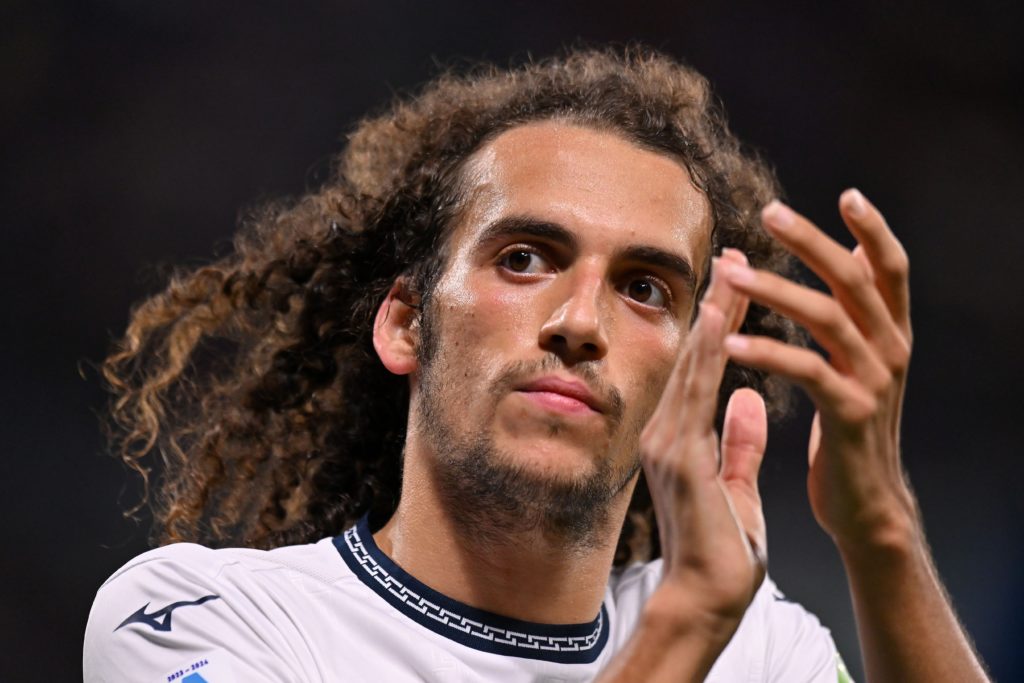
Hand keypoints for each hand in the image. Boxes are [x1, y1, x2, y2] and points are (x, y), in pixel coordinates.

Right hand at [638, 249, 768, 635]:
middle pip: (693, 356)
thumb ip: (740, 440)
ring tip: (731, 271)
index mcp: (680, 440)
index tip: (737, 284)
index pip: (702, 369)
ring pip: (693, 365)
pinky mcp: (680, 457)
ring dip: (713, 317)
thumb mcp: (738, 486)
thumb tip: (751, 399)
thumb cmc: (720, 551)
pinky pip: (697, 394)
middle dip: (716, 305)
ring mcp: (668, 443)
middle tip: (733, 255)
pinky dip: (707, 354)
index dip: (719, 325)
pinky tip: (720, 319)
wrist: (703, 599)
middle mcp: (666, 433)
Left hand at [721, 190, 916, 549]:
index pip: (889, 269)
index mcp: (891, 336)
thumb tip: (852, 255)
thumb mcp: (858, 367)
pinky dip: (767, 351)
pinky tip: (728, 341)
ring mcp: (876, 381)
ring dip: (774, 289)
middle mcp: (892, 350)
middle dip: (812, 241)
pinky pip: (807, 370)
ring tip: (729, 273)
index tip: (848, 194)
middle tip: (769, 212)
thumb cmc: (850, 433)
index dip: (874, 230)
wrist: (865, 507)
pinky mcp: (851, 414)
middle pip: (855, 279)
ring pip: (827, 316)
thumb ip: (855, 317)